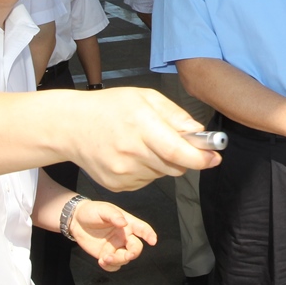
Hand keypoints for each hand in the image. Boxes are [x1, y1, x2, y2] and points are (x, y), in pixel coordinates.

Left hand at [67, 199, 157, 270]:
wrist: (76, 220)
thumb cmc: (92, 211)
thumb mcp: (103, 209)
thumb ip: (114, 215)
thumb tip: (124, 223)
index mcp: (128, 223)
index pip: (142, 229)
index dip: (149, 234)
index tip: (153, 241)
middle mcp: (125, 236)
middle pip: (136, 248)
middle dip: (134, 253)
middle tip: (128, 255)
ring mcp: (116, 247)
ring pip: (125, 259)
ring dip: (117, 261)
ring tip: (104, 258)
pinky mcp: (106, 255)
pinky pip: (114, 266)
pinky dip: (110, 267)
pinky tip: (101, 261)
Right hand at [69, 87, 221, 191]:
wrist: (70, 127)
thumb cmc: (109, 107)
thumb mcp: (144, 97)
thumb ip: (175, 115)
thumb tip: (198, 132)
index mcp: (140, 126)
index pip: (177, 151)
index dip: (200, 157)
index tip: (215, 156)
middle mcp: (131, 153)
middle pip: (175, 166)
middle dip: (185, 156)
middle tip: (180, 142)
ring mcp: (123, 173)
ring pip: (163, 173)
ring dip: (165, 162)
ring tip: (145, 142)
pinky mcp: (118, 186)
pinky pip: (147, 180)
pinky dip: (149, 169)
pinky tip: (133, 154)